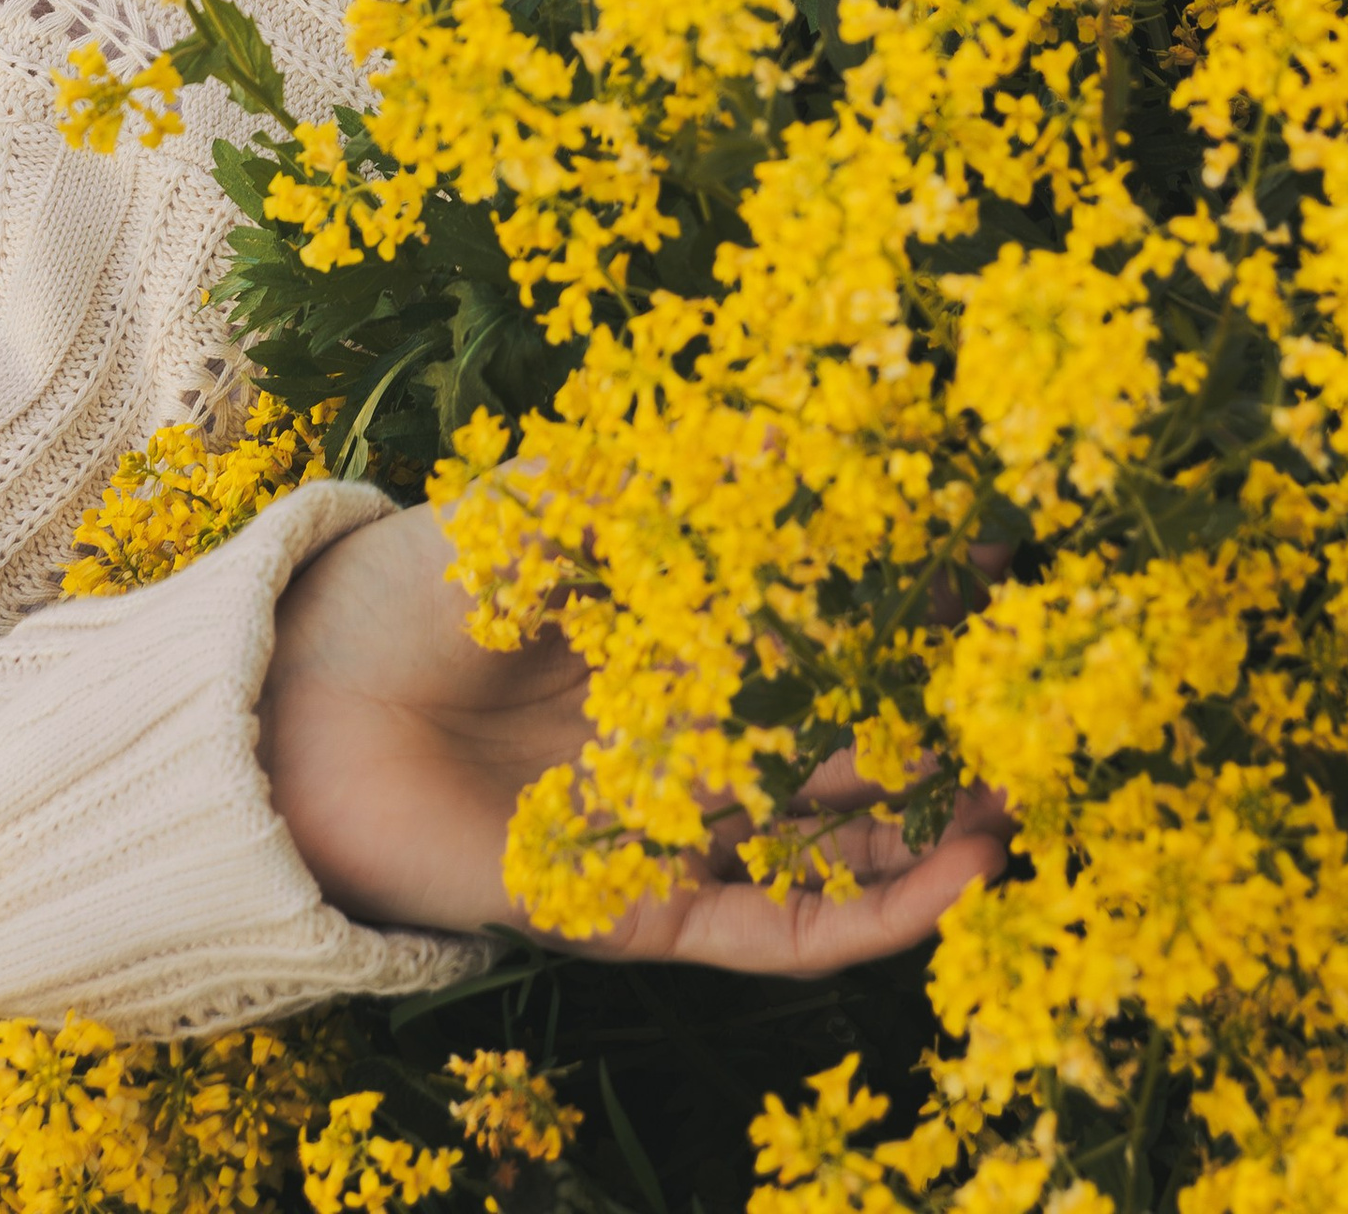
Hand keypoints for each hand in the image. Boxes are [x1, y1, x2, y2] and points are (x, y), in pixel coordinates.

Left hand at [259, 502, 1008, 967]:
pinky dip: (864, 915)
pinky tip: (950, 880)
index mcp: (671, 625)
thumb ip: (680, 477)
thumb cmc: (422, 580)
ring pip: (828, 841)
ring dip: (930, 827)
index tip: (1003, 559)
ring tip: (1026, 797)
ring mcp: (664, 826)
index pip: (820, 616)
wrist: (299, 702)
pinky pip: (768, 930)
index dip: (910, 597)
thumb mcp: (562, 503)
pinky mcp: (631, 911)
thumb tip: (803, 416)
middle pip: (843, 735)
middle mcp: (682, 730)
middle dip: (944, 720)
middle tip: (1049, 702)